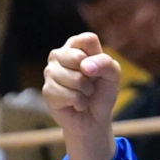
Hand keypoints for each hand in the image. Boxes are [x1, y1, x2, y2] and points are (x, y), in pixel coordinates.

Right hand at [43, 32, 122, 159]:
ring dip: (85, 92)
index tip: (97, 69)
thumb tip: (84, 67)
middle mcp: (59, 55)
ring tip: (82, 95)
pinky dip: (78, 102)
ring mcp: (50, 72)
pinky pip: (68, 94)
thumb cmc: (101, 93)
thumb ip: (105, 63)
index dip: (97, 57)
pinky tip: (75, 104)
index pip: (87, 39)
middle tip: (89, 84)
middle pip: (77, 57)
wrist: (93, 120)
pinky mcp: (47, 90)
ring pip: (74, 78)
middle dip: (90, 77)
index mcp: (75, 46)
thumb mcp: (112, 75)